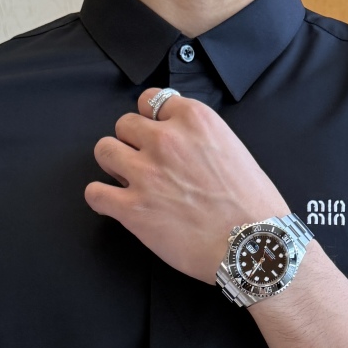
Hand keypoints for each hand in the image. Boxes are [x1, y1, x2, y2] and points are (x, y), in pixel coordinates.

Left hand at [84, 89, 288, 283]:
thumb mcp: (233, 149)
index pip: (150, 101)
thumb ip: (200, 138)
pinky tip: (113, 204)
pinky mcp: (132, 209)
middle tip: (144, 164)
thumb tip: (182, 143)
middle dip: (131, 143)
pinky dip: (100, 198)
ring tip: (128, 182)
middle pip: (123, 124)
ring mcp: (145, 174)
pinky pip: (94, 193)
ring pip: (103, 150)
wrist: (252, 246)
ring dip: (113, 165)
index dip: (151, 120)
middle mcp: (165, 140)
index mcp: (194, 120)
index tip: (155, 136)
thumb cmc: (252, 205)